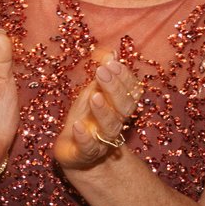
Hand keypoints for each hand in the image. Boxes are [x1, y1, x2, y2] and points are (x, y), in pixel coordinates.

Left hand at [55, 46, 144, 172]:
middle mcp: (115, 124)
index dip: (124, 77)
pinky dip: (84, 136)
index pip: (130, 92)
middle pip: (123, 108)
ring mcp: (101, 140)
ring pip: (109, 128)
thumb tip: (111, 51)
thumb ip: (101, 75)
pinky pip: (87, 146)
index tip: (113, 62)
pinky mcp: (84, 153)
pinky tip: (78, 125)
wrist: (73, 152)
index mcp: (119, 108)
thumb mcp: (91, 92)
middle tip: (103, 71)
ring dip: (103, 111)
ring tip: (94, 96)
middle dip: (115, 89)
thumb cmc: (85, 118)